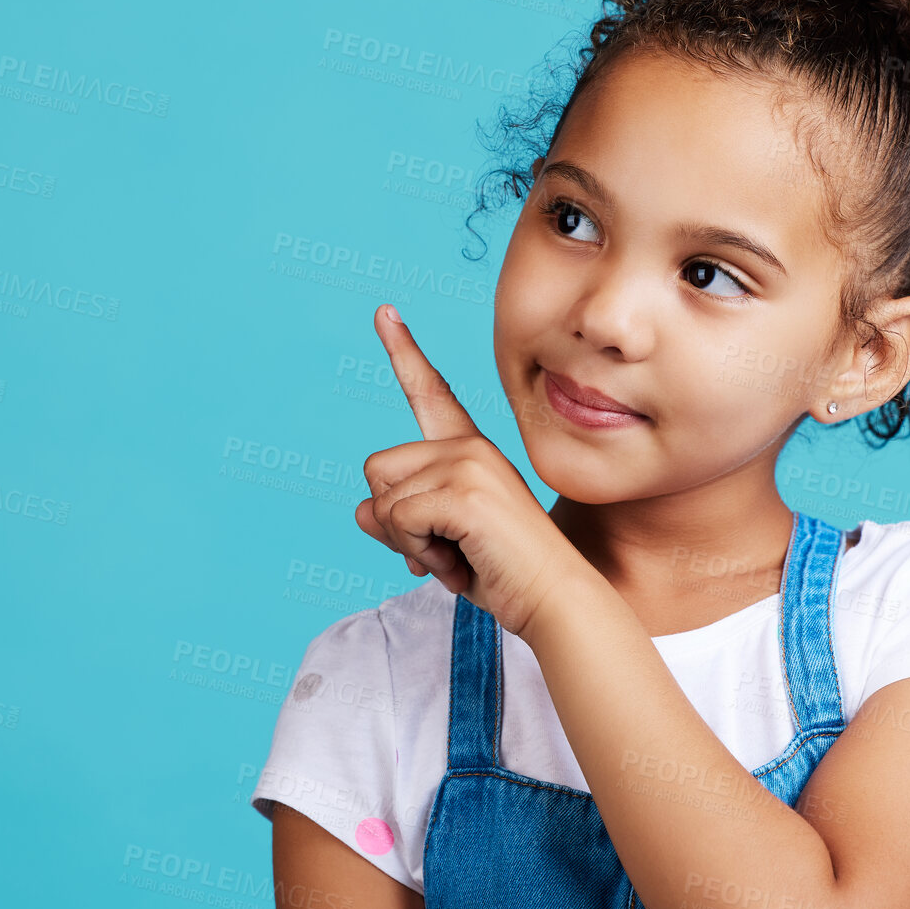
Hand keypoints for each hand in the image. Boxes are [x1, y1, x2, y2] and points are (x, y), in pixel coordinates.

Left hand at [354, 304, 588, 640]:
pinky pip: (399, 519)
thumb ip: (400, 522)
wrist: (550, 597)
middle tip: (442, 549)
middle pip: (378, 468)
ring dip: (407, 542)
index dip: (403, 352)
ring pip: (383, 499)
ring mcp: (469, 464)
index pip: (430, 394)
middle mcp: (469, 447)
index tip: (383, 311)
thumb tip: (360, 510)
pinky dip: (418, 551)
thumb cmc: (502, 573)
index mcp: (470, 451)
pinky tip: (455, 564)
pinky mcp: (464, 491)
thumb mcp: (439, 544)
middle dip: (395, 521)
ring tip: (455, 556)